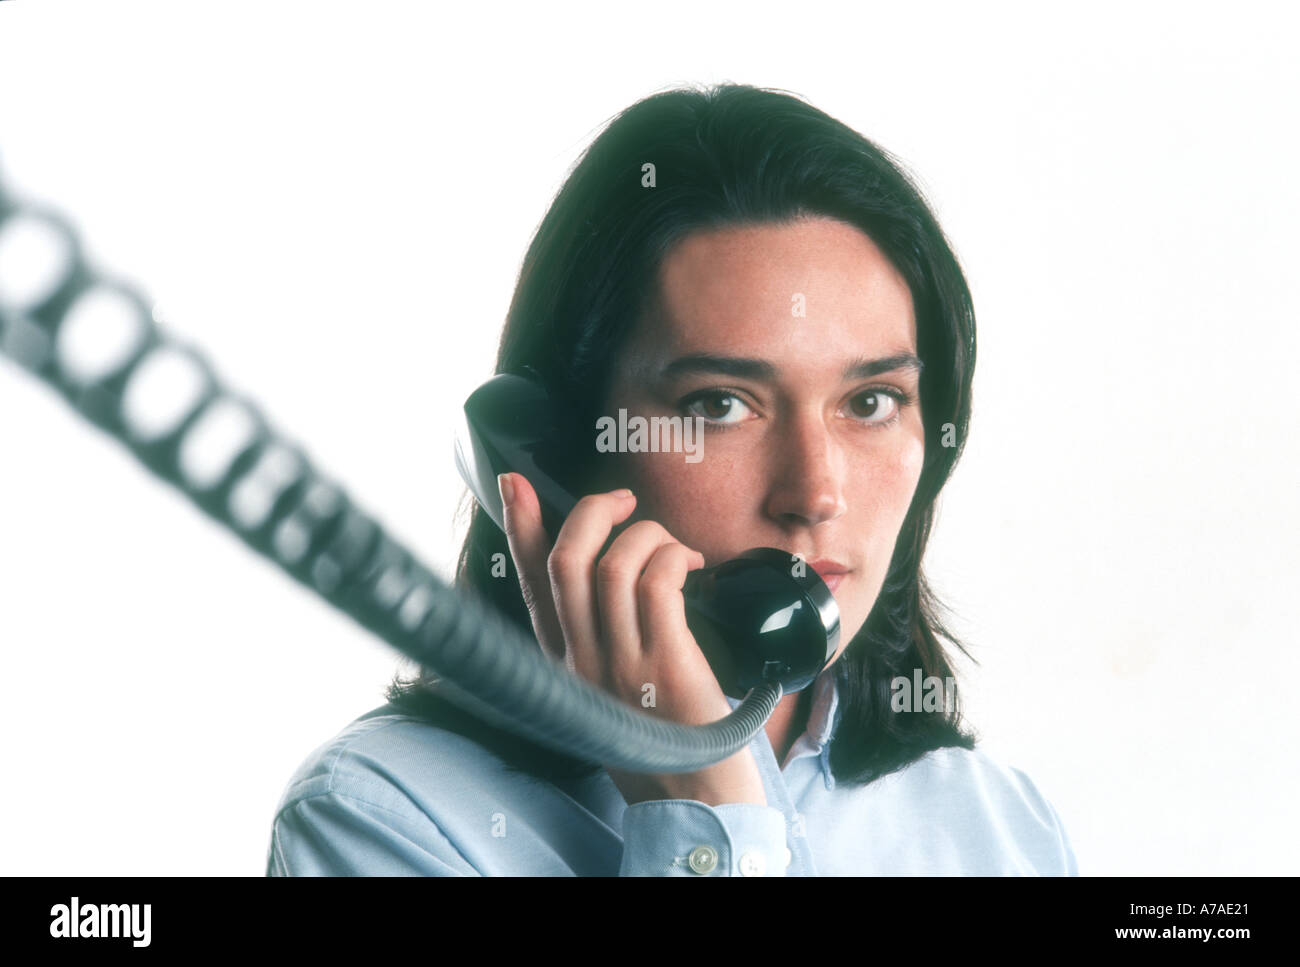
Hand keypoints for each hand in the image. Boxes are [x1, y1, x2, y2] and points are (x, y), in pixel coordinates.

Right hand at [497, 471, 765, 806]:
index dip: (519, 526)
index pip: (530, 584)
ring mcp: (619, 664)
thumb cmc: (664, 740)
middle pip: (566, 560)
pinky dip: (674, 558)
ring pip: (613, 563)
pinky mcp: (662, 666)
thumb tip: (612, 577)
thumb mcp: (612, 688)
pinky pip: (657, 584)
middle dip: (594, 510)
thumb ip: (602, 637)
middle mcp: (580, 661)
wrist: (697, 801)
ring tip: (676, 549)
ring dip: (649, 535)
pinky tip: (693, 567)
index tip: (514, 483)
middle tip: (625, 502)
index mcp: (562, 664)